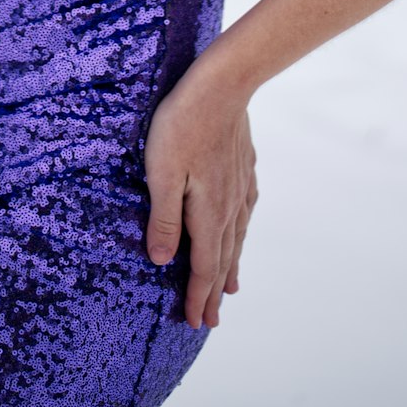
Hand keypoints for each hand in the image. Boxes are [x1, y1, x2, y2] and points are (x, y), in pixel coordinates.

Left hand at [143, 57, 258, 330]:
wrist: (222, 84)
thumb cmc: (183, 125)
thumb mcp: (162, 173)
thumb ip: (164, 219)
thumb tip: (163, 261)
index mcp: (209, 212)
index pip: (203, 266)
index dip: (197, 296)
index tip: (194, 322)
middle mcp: (230, 205)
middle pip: (223, 258)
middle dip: (213, 291)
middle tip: (210, 320)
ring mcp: (240, 185)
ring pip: (236, 236)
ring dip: (230, 265)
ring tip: (230, 287)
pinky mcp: (243, 165)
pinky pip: (244, 211)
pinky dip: (241, 232)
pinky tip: (241, 228)